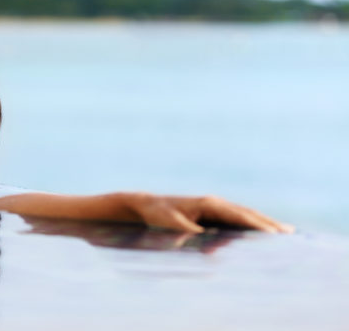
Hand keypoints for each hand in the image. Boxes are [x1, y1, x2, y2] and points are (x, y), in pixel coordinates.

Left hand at [122, 192, 294, 233]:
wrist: (148, 204)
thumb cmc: (158, 214)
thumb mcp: (170, 223)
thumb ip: (187, 231)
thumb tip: (202, 237)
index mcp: (208, 204)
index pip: (238, 215)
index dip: (257, 225)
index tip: (273, 234)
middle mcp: (215, 202)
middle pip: (247, 213)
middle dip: (268, 223)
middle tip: (290, 233)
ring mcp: (214, 205)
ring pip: (244, 214)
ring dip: (264, 222)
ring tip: (286, 232)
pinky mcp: (212, 211)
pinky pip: (236, 218)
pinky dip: (252, 223)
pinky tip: (262, 231)